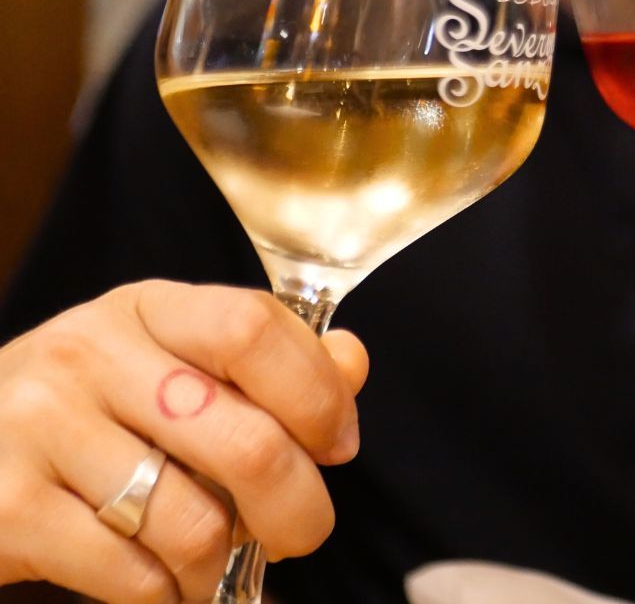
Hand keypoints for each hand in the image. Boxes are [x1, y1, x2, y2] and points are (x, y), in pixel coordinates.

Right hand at [0, 280, 367, 602]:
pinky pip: (133, 576)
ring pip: (193, 520)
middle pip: (246, 438)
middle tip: (303, 531)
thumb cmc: (94, 407)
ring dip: (224, 561)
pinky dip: (169, 594)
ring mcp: (42, 426)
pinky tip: (164, 579)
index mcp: (149, 308)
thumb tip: (352, 362)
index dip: (317, 392)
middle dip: (298, 505)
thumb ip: (269, 360)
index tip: (339, 441)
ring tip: (215, 559)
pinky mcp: (9, 508)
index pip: (254, 328)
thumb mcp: (173, 361)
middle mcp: (91, 353)